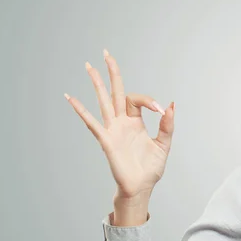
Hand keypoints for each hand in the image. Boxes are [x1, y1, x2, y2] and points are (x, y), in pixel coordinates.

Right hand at [65, 49, 174, 199]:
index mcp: (136, 121)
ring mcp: (112, 129)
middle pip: (115, 92)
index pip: (137, 99)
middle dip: (112, 73)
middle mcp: (122, 122)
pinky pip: (92, 123)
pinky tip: (70, 98)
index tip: (160, 109)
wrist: (141, 187)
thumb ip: (167, 126)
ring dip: (96, 84)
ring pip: (103, 101)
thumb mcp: (164, 145)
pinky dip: (81, 110)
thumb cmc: (150, 168)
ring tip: (88, 66)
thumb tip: (170, 105)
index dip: (149, 100)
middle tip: (106, 53)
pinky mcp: (106, 140)